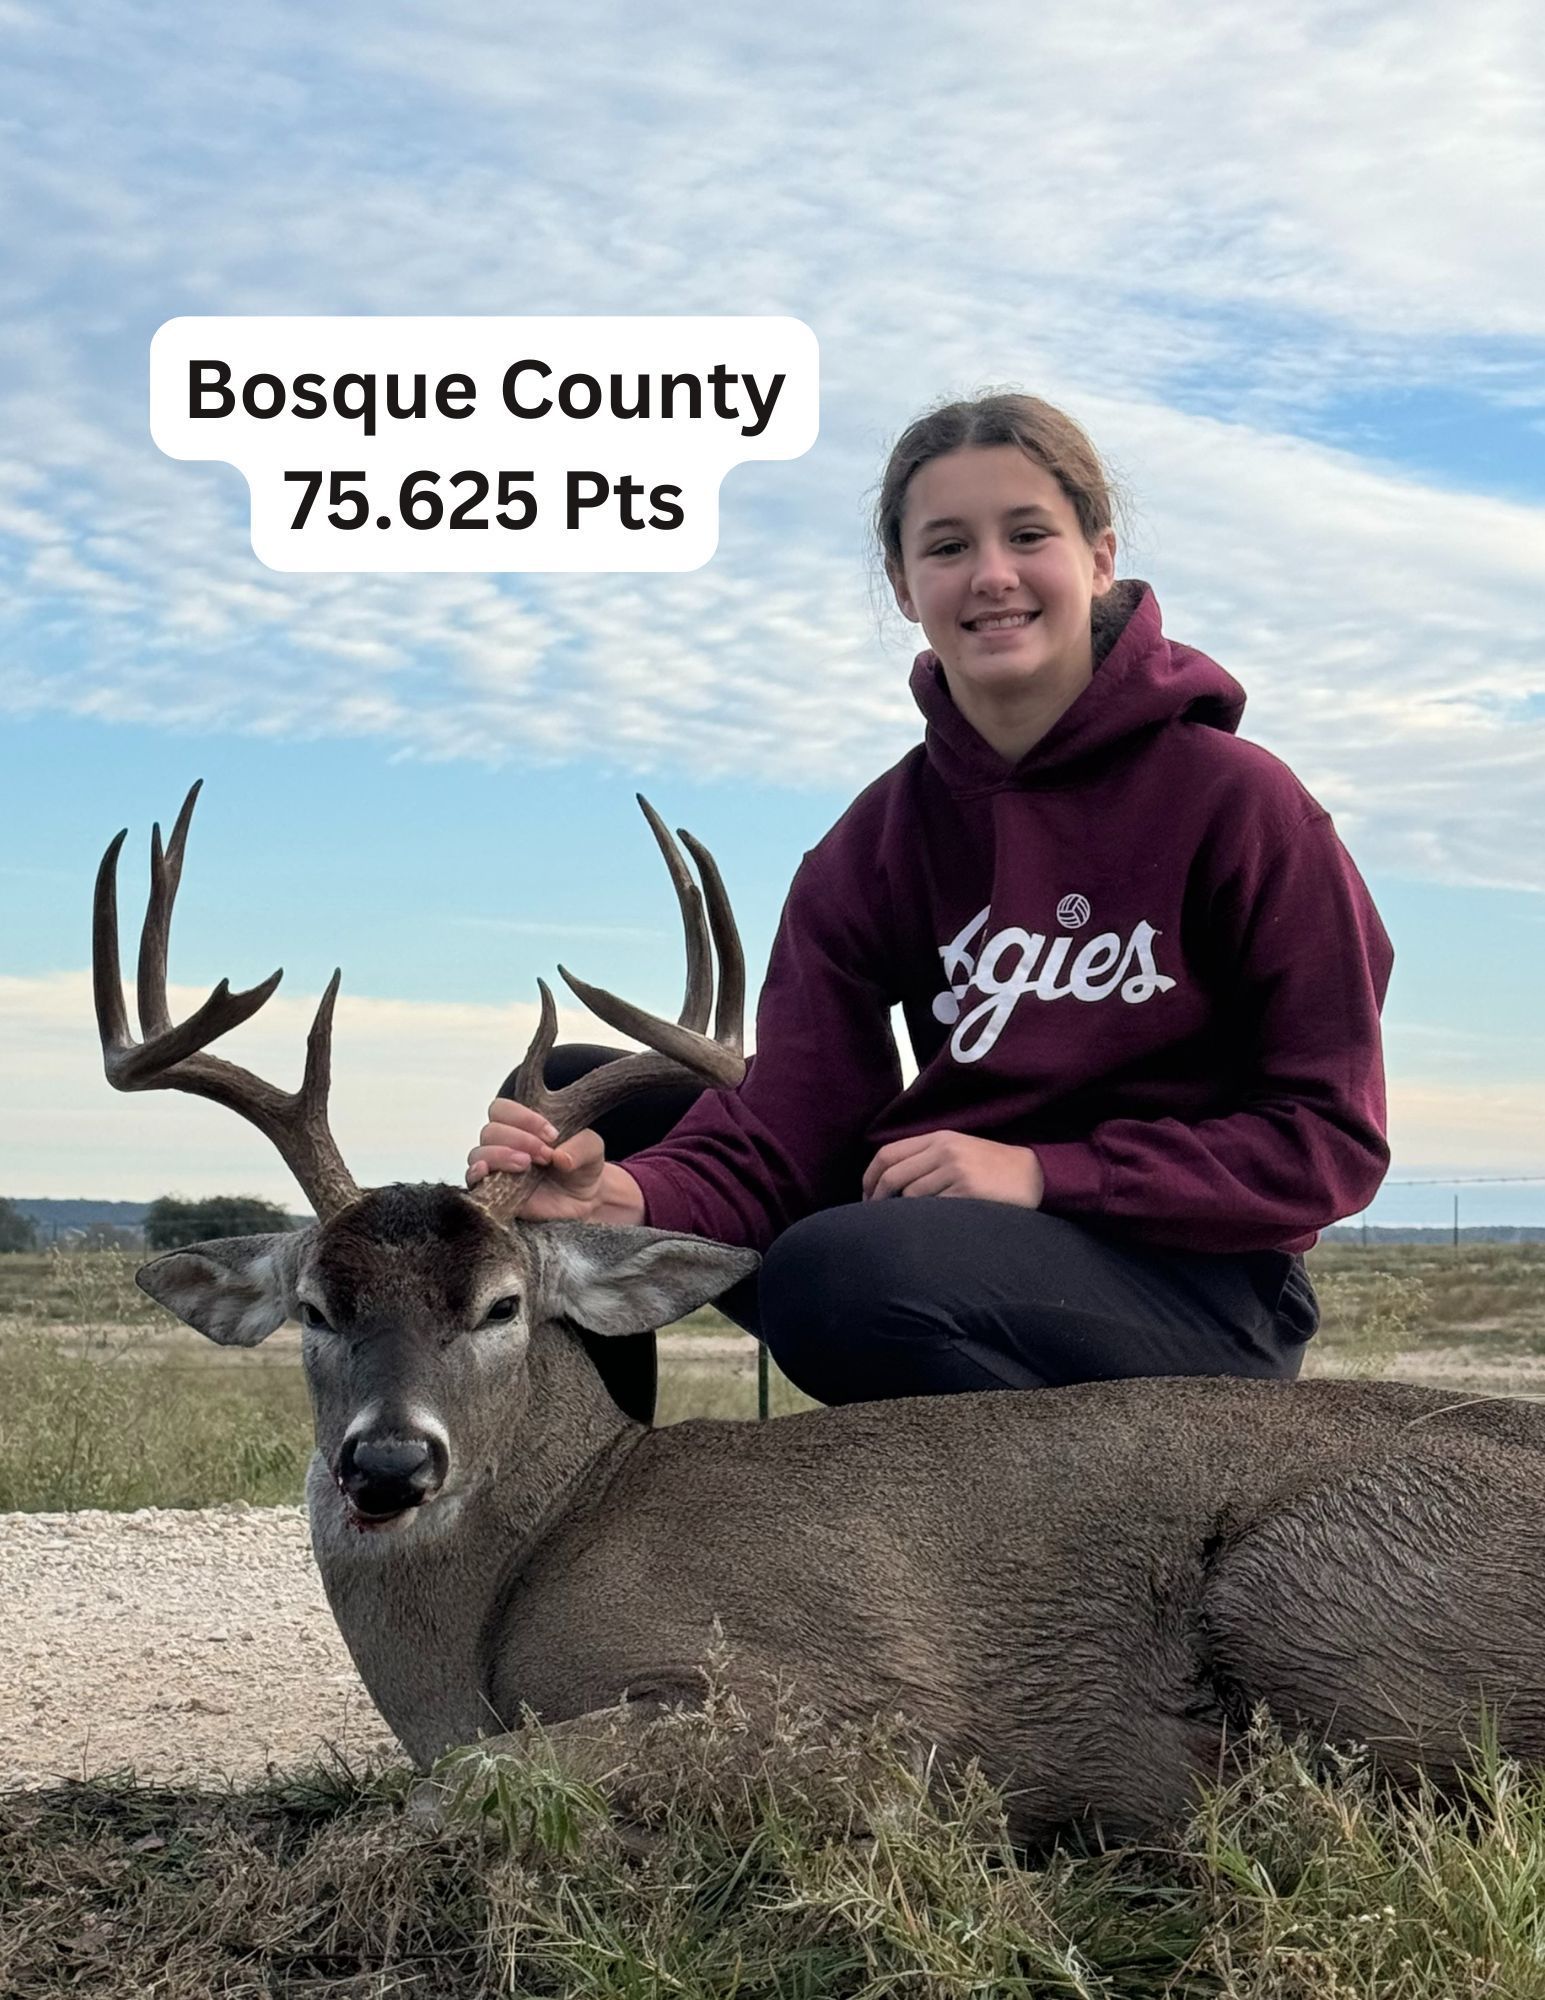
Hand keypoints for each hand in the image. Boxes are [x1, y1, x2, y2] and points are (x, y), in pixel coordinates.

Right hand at [467, 1098, 606, 1221]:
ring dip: (501, 1155)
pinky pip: (473, 1182)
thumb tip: (560, 1157)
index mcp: (521, 1125)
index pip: (502, 1109)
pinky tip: (488, 1172)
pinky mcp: (494, 1194)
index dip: (523, 1118)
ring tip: (527, 1165)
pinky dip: (476, 1174)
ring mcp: (497, 1169)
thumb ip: (581, 1145)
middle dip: (518, 1139)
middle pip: (491, 1131)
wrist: (586, 1201)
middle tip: (545, 1155)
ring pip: (479, 1154)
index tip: (552, 1134)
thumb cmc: (582, 1167)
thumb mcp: (592, 1149)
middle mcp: (504, 1144)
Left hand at [861, 1131, 1044, 1206]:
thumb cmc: (992, 1167)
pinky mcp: (969, 1192)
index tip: (865, 1197)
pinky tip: (928, 1226)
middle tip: (875, 1217)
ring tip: (904, 1224)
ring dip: (901, 1213)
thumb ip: (926, 1158)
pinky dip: (924, 1219)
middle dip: (877, 1199)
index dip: (869, 1177)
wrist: (1034, 1175)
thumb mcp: (958, 1150)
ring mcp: (957, 1171)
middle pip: (893, 1176)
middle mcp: (945, 1151)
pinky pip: (932, 1209)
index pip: (887, 1154)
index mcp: (939, 1138)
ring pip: (910, 1196)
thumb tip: (886, 1181)